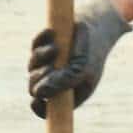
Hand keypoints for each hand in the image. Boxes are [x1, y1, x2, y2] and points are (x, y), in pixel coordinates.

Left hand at [28, 0, 130, 118]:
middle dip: (39, 78)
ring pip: (32, 66)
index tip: (36, 100)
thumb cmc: (93, 52)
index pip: (48, 108)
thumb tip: (37, 93)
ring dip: (41, 58)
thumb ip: (62, 82)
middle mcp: (56, 79)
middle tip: (50, 68)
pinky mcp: (46, 45)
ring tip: (55, 49)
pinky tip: (51, 33)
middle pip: (35, 87)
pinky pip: (35, 45)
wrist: (99, 25)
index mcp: (68, 92)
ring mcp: (49, 62)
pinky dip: (41, 40)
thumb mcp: (82, 69)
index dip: (39, 106)